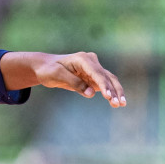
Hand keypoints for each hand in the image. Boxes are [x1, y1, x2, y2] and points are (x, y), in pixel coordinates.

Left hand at [2, 51, 126, 107]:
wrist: (45, 67)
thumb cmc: (49, 69)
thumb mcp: (57, 75)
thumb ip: (74, 83)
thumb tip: (91, 93)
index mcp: (83, 59)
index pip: (97, 73)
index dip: (104, 85)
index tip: (109, 96)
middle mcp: (91, 62)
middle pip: (107, 77)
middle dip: (114, 90)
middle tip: (118, 104)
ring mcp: (93, 69)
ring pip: (109, 80)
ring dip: (116, 92)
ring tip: (120, 104)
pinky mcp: (93, 77)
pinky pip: (105, 84)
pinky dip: (111, 93)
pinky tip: (116, 102)